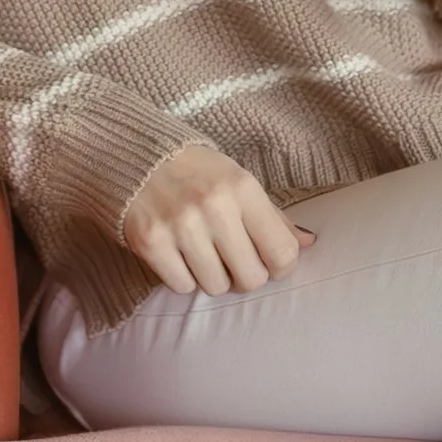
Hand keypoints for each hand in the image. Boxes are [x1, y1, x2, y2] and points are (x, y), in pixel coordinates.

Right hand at [121, 141, 312, 295]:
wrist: (134, 155)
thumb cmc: (195, 169)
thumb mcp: (237, 180)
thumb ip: (272, 215)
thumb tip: (308, 244)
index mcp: (242, 188)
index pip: (282, 252)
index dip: (281, 266)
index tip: (271, 262)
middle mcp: (214, 207)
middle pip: (250, 278)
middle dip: (246, 276)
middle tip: (234, 260)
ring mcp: (180, 226)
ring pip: (215, 286)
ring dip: (213, 277)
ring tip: (204, 253)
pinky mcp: (150, 242)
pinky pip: (182, 286)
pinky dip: (184, 277)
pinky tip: (179, 254)